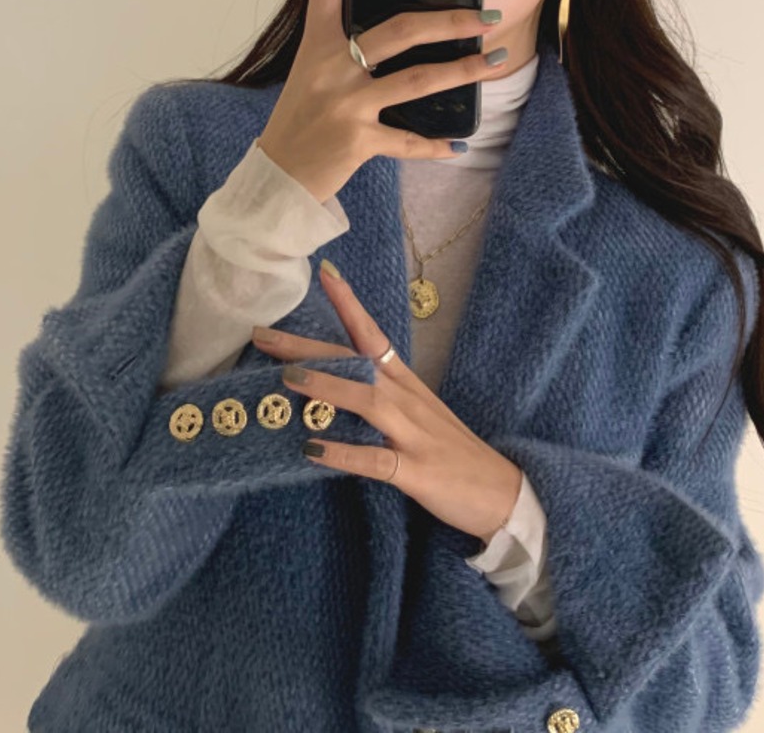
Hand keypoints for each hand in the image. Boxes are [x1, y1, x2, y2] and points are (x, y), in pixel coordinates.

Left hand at [251, 258, 523, 545]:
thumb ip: (375, 396)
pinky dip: (344, 453)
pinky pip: (376, 460)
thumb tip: (326, 385)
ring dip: (326, 388)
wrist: (501, 490)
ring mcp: (413, 433)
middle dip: (307, 346)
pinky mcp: (416, 471)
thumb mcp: (414, 412)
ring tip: (287, 379)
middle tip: (262, 334)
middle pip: (354, 361)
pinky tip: (313, 450)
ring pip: (366, 401)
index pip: (371, 333)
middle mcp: (406, 398)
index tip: (323, 273)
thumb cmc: (449, 450)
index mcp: (404, 381)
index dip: (347, 303)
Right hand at [254, 0, 510, 205]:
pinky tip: (457, 145)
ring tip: (496, 61)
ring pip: (416, 81)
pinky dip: (433, 145)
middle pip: (399, 31)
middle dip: (449, 21)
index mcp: (317, 44)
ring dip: (462, 72)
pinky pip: (406, 140)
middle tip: (487, 14)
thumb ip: (343, 49)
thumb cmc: (300, 120)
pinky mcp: (357, 141)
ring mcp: (345, 104)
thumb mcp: (312, 74)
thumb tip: (397, 28)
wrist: (277, 176)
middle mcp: (330, 68)